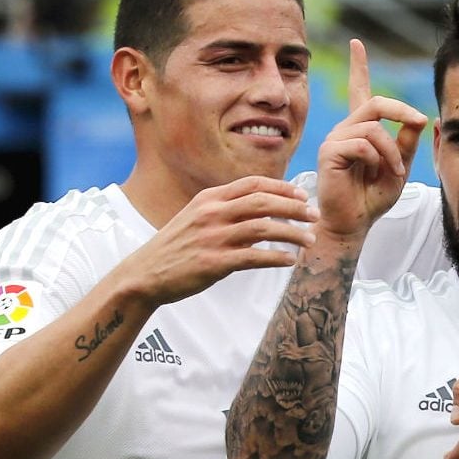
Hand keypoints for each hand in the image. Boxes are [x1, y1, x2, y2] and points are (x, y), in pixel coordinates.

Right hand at [128, 176, 319, 305]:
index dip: (282, 187)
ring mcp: (213, 238)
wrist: (143, 274)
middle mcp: (212, 213)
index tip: (302, 194)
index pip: (253, 184)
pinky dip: (276, 258)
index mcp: (209, 198)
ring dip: (292, 233)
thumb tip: (262, 206)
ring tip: (310, 240)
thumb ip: (225, 208)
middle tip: (315, 215)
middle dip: (294, 207)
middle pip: (263, 202)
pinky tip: (290, 260)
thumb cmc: (175, 246)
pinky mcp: (214, 263)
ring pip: (264, 229)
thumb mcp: (196, 216)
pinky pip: (254, 258)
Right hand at [315, 39, 426, 237]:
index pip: (360, 91)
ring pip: (372, 127)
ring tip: (395, 171)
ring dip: (392, 150)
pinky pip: (361, 143)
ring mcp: (335, 139)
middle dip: (402, 110)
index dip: (358, 67)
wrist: (354, 223)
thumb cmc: (374, 197)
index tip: (356, 43)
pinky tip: (376, 173)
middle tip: (418, 122)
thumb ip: (408, 143)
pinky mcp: (329, 152)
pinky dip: (377, 158)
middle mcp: (346, 129)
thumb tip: (419, 117)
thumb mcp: (400, 166)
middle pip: (376, 103)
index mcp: (362, 130)